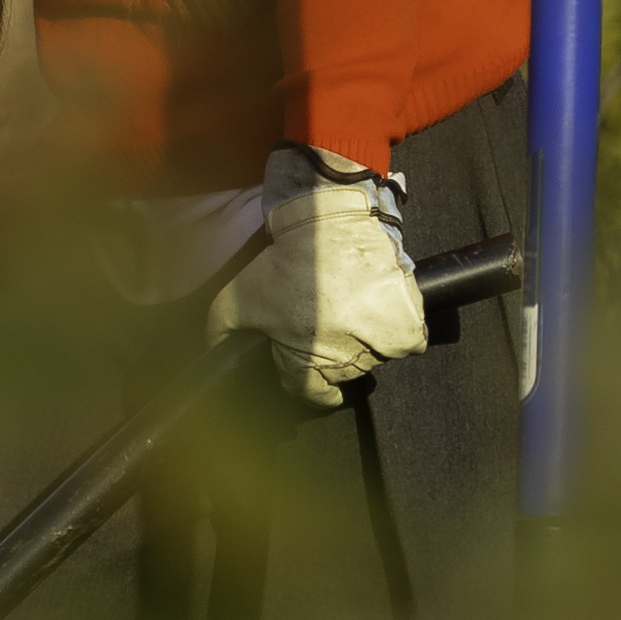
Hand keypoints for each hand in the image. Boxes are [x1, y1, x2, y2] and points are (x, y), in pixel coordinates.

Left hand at [206, 151, 425, 403]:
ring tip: (348, 306)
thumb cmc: (287, 263)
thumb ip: (220, 328)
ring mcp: (382, 348)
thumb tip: (212, 350)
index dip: (304, 380)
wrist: (335, 225)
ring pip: (373, 356)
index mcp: (309, 365)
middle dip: (331, 351)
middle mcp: (349, 364)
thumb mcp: (239, 297)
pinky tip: (375, 307)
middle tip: (324, 318)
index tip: (307, 370)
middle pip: (342, 372)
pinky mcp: (408, 329)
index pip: (311, 394)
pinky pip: (406, 342)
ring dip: (364, 338)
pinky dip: (395, 328)